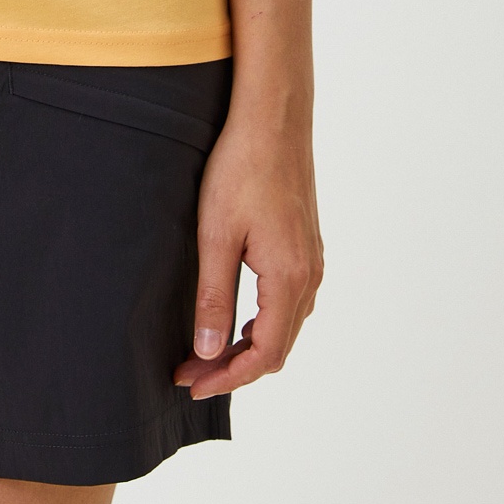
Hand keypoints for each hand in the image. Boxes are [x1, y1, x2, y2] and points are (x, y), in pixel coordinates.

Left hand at [174, 107, 323, 397]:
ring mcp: (312, 261)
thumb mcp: (216, 234)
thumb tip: (207, 350)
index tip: (192, 383)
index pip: (263, 354)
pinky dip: (263, 323)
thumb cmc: (241, 169)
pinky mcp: (306, 246)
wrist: (274, 120)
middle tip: (191, 372)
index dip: (227, 376)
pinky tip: (237, 317)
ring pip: (286, 327)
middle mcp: (309, 276)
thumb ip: (214, 296)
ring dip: (249, 347)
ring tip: (207, 350)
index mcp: (288, 278)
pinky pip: (290, 303)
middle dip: (234, 367)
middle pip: (278, 348)